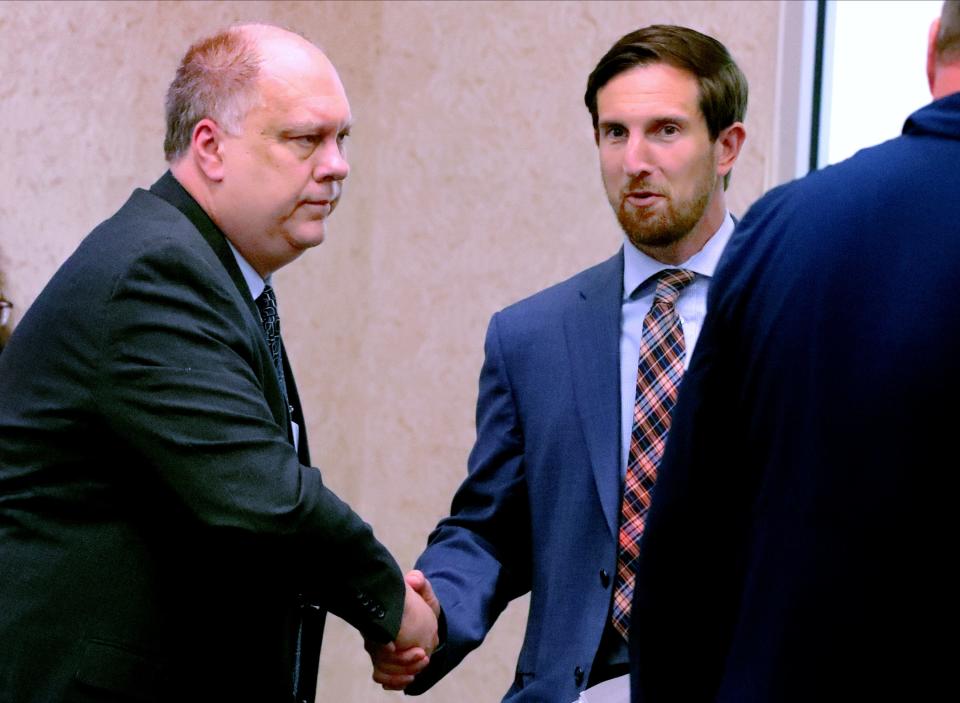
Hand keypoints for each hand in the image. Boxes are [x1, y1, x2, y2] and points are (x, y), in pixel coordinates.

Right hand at [366, 571, 440, 689]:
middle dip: (403, 660)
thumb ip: (419, 582)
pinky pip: (383, 677)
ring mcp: (377, 650)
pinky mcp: (384, 662)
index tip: (403, 647)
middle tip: (422, 654)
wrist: (422, 614)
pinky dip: (395, 681)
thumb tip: (413, 579)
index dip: (387, 646)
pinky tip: (410, 677)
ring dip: (404, 671)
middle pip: (380, 658)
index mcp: (382, 618)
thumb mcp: (421, 589)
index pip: (376, 636)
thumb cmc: (419, 601)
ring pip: (382, 670)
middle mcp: (374, 635)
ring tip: (423, 661)